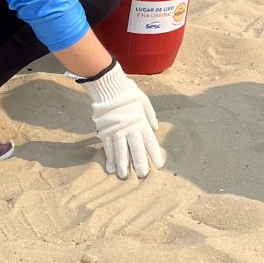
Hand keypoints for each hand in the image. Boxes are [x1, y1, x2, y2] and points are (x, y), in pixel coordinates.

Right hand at [80, 64, 164, 178]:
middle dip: (140, 163)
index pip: (150, 141)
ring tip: (124, 176)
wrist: (109, 86)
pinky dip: (109, 158)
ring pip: (120, 151)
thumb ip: (150, 115)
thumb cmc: (128, 92)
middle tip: (143, 175)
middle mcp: (130, 129)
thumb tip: (155, 127)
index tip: (159, 165)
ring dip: (123, 165)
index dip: (154, 154)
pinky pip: (107, 147)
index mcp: (141, 122)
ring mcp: (116, 131)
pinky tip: (110, 167)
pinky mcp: (104, 131)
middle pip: (136, 149)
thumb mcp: (144, 101)